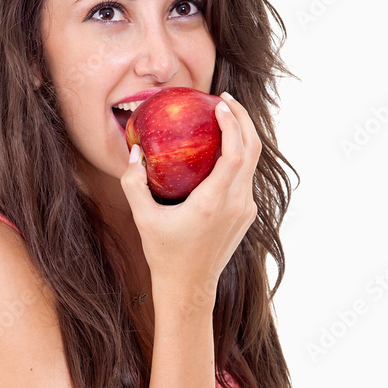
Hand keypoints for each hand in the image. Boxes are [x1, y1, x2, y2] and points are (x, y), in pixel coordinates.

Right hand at [119, 91, 260, 300]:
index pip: (236, 153)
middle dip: (243, 119)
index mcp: (214, 203)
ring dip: (242, 136)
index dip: (232, 124)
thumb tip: (135, 153)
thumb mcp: (143, 219)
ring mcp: (246, 210)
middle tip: (225, 99)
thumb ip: (134, 184)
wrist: (189, 288)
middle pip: (253, 151)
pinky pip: (247, 177)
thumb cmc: (164, 254)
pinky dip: (239, 156)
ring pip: (253, 163)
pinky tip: (220, 149)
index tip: (220, 104)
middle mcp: (237, 204)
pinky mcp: (247, 215)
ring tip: (224, 117)